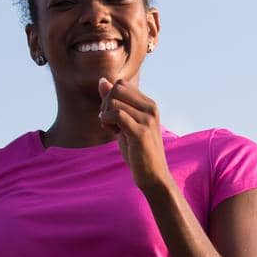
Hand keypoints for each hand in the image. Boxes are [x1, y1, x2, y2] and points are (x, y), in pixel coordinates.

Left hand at [99, 77, 173, 193]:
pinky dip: (107, 121)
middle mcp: (151, 109)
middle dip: (106, 102)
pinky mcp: (141, 133)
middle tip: (108, 122)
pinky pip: (117, 115)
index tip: (112, 115)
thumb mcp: (124, 124)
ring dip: (105, 115)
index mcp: (149, 104)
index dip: (110, 97)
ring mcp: (148, 120)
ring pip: (114, 101)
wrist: (154, 177)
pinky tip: (112, 132)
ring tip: (112, 129)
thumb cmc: (139, 152)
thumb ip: (114, 102)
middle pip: (117, 88)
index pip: (121, 84)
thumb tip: (102, 80)